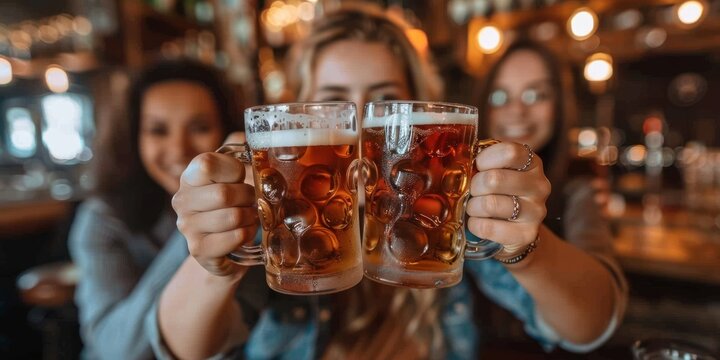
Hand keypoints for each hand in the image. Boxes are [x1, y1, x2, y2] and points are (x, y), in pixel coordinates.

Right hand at [172, 149, 258, 277]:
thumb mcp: (236, 173)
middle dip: (248, 198)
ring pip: (232, 217)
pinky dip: (247, 234)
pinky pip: (234, 237)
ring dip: (250, 217)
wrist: (225, 246)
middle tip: (251, 202)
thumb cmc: (234, 204)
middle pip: (224, 194)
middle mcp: (182, 200)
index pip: (207, 164)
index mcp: (190, 176)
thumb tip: (254, 139)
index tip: (240, 177)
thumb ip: (243, 149)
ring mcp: (187, 226)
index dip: (233, 170)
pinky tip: (243, 233)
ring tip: (248, 217)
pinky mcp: (198, 249)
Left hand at [466, 142, 550, 254]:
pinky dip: (475, 224)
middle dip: (475, 186)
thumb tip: (458, 160)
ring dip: (473, 206)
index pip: (510, 153)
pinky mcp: (526, 234)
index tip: (478, 166)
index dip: (485, 159)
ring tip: (475, 207)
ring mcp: (536, 211)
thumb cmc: (499, 192)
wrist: (513, 229)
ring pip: (490, 204)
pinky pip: (487, 227)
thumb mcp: (495, 170)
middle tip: (473, 191)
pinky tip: (478, 222)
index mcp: (532, 163)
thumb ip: (482, 161)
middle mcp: (539, 186)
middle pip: (494, 179)